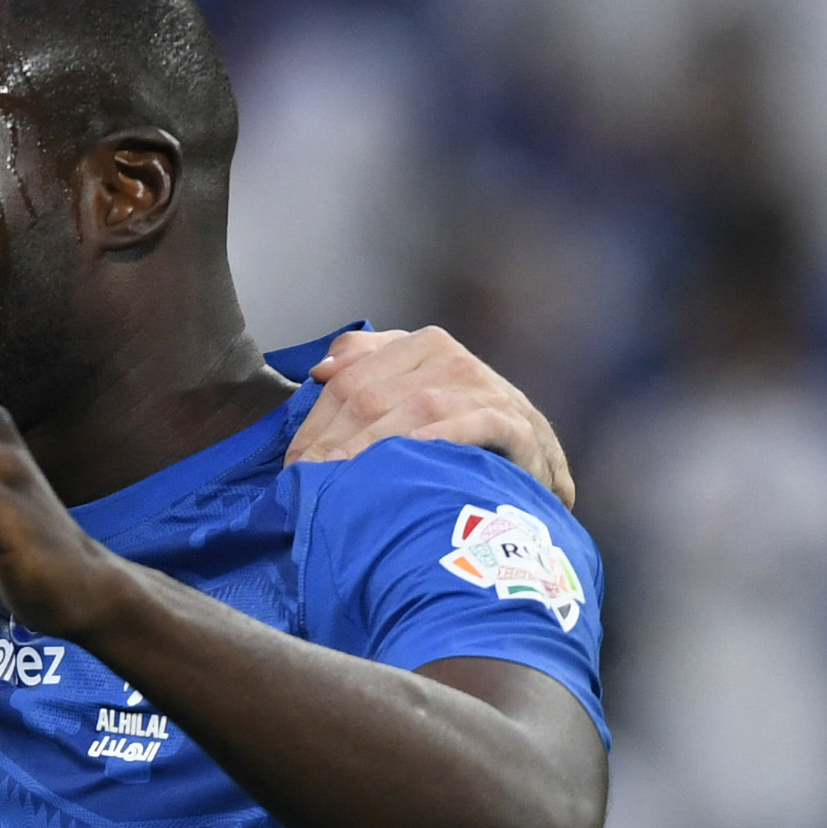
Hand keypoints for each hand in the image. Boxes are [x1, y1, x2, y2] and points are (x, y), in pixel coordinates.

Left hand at [292, 326, 573, 508]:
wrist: (532, 457)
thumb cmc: (459, 428)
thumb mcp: (412, 390)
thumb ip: (367, 367)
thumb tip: (322, 368)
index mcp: (420, 346)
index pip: (348, 379)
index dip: (315, 423)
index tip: (294, 464)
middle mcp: (450, 359)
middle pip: (371, 395)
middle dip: (332, 441)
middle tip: (305, 481)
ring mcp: (483, 387)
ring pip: (412, 408)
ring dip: (370, 446)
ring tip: (340, 479)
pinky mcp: (512, 421)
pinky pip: (466, 424)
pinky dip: (434, 439)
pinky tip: (405, 459)